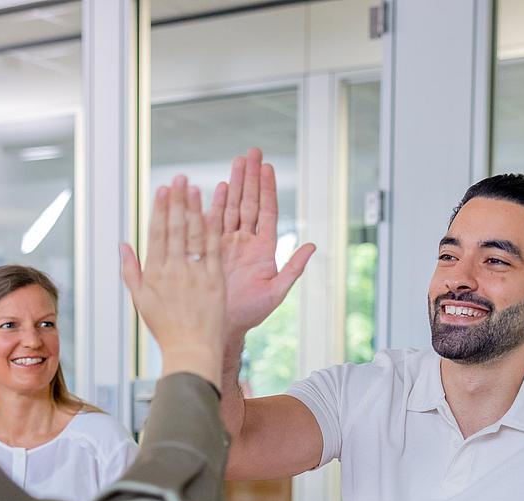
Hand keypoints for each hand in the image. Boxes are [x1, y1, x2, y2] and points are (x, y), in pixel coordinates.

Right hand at [121, 176, 223, 387]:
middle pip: (175, 229)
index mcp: (155, 273)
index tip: (163, 191)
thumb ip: (130, 271)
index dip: (160, 210)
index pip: (157, 234)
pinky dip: (211, 231)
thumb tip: (123, 245)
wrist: (191, 349)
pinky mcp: (214, 281)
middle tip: (180, 179)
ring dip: (194, 209)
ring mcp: (195, 275)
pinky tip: (212, 212)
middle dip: (177, 202)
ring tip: (194, 188)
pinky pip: (212, 250)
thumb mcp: (140, 300)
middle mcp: (174, 270)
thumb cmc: (166, 328)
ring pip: (193, 235)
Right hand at [211, 147, 314, 340]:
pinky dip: (216, 203)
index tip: (268, 167)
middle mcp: (246, 242)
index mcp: (264, 249)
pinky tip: (218, 186)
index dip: (268, 189)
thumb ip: (293, 268)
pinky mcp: (211, 249)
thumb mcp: (277, 292)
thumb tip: (312, 246)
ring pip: (233, 207)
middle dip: (251, 177)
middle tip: (253, 152)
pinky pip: (213, 222)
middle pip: (249, 202)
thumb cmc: (252, 313)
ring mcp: (228, 244)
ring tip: (238, 161)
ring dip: (235, 184)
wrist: (225, 324)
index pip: (267, 212)